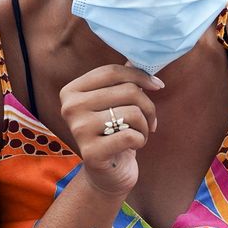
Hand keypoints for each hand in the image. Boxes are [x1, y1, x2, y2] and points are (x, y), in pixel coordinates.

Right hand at [59, 64, 163, 195]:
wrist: (108, 172)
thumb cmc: (115, 132)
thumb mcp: (116, 103)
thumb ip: (123, 79)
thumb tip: (141, 55)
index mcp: (72, 91)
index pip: (113, 71)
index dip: (141, 75)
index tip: (157, 85)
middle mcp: (70, 108)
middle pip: (128, 91)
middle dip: (148, 106)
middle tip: (149, 120)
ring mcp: (78, 130)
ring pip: (132, 113)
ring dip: (145, 125)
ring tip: (139, 133)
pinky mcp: (91, 153)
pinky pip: (132, 136)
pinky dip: (141, 140)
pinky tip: (134, 146)